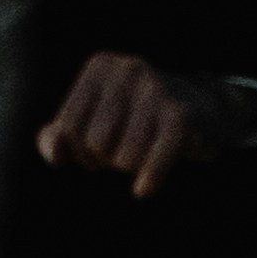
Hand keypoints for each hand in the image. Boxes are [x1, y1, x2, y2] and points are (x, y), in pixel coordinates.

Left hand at [38, 47, 238, 201]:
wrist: (203, 108)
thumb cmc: (136, 118)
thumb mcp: (94, 120)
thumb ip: (59, 137)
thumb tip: (53, 152)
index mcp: (100, 67)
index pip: (67, 127)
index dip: (77, 151)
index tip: (96, 151)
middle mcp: (126, 70)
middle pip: (94, 143)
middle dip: (104, 159)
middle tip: (121, 152)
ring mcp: (155, 89)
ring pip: (122, 157)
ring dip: (129, 167)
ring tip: (140, 155)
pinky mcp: (179, 114)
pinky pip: (154, 159)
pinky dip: (148, 179)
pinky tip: (143, 190)